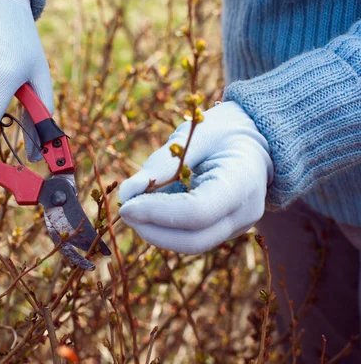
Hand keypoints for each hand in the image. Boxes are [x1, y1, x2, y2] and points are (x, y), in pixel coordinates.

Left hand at [118, 101, 273, 253]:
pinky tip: (152, 207)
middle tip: (125, 211)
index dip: (156, 212)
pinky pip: (191, 237)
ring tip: (137, 205)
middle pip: (194, 240)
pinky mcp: (224, 231)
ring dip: (155, 230)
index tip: (126, 205)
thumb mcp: (193, 137)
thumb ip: (161, 164)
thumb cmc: (222, 132)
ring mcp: (238, 227)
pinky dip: (166, 227)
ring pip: (190, 244)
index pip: (197, 212)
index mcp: (243, 181)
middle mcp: (246, 213)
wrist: (253, 142)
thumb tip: (126, 193)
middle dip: (152, 229)